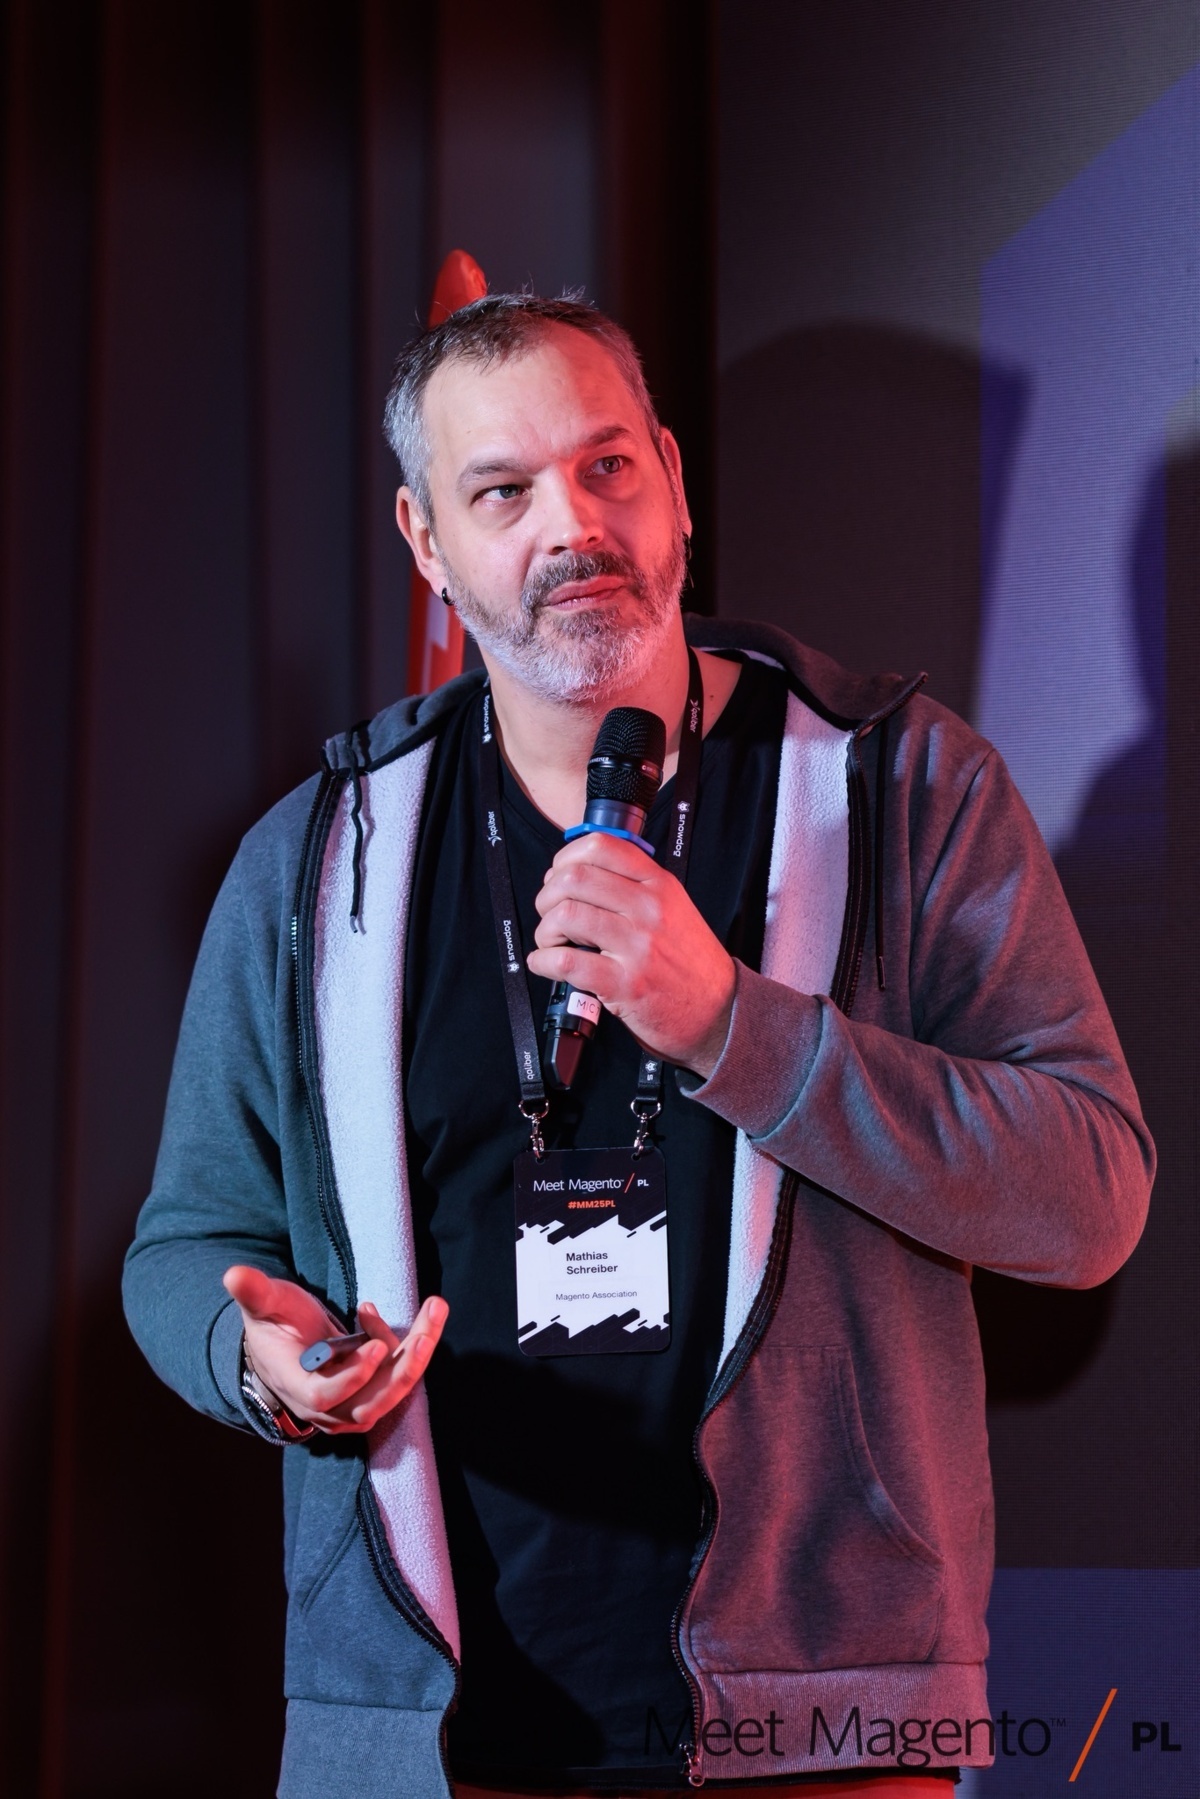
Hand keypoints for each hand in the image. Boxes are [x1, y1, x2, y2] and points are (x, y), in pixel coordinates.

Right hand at [222, 1265, 446, 1435]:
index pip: (324, 1397)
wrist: (290, 1347)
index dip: (351, 1378)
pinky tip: (421, 1312)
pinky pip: (401, 1376)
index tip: (375, 1346)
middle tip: (424, 1337)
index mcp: (296, 1386)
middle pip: (368, 1404)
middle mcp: (326, 1406)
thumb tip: (233, 1275)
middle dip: (400, 1372)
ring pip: (392, 1391)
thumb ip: (255, 1293)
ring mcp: (353, 1403)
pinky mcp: (375, 1392)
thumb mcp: (266, 1305)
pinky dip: (416, 1346)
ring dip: (418, 1355)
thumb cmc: (276, 1325)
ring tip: (435, 1310)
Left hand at [527, 832, 735, 1077]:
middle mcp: (648, 909)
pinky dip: (543, 961)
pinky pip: (566, 961)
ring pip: (566, 916)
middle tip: (549, 913)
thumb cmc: (690, 962)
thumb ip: (635, 886)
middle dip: (547, 896)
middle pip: (574, 878)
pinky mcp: (624, 984)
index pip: (601, 846)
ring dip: (544, 930)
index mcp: (659, 885)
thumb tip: (579, 875)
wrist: (719, 1010)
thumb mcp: (674, 908)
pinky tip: (546, 964)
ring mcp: (637, 946)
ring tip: (551, 942)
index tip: (558, 876)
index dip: (565, 859)